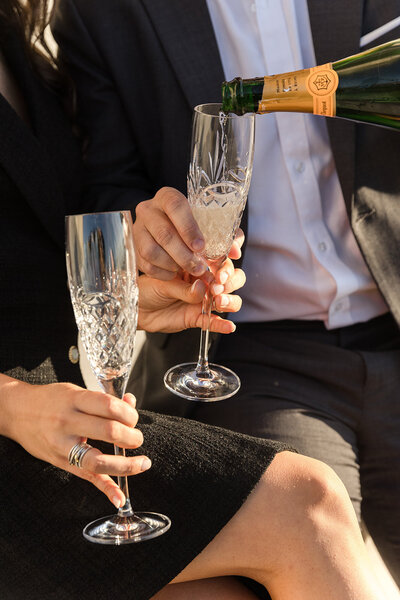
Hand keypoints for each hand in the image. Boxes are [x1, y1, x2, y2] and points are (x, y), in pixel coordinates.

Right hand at [0, 376, 148, 507]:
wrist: (18, 412)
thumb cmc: (52, 400)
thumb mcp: (76, 391)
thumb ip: (104, 399)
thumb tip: (130, 403)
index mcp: (74, 400)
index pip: (109, 406)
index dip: (129, 414)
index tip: (133, 418)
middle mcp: (68, 422)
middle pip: (109, 431)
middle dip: (132, 437)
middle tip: (137, 438)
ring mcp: (63, 445)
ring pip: (98, 460)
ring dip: (126, 465)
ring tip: (142, 463)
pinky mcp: (61, 462)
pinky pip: (87, 478)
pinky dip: (106, 489)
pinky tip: (120, 497)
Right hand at [133, 187, 243, 280]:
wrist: (167, 233)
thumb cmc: (192, 227)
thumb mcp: (209, 226)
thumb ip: (226, 235)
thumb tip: (234, 251)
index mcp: (167, 197)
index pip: (175, 206)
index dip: (188, 227)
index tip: (201, 246)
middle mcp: (148, 209)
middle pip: (164, 233)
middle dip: (184, 255)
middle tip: (200, 268)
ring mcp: (137, 228)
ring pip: (152, 250)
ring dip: (173, 265)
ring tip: (187, 271)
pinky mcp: (132, 248)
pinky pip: (145, 264)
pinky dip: (162, 273)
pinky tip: (174, 273)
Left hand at [137, 252, 245, 332]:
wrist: (137, 309)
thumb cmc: (147, 289)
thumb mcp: (164, 284)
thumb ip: (184, 288)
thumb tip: (202, 288)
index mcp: (196, 267)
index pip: (219, 263)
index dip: (225, 267)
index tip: (220, 274)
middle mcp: (203, 283)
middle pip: (229, 281)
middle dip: (229, 283)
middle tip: (217, 288)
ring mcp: (202, 300)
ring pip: (227, 300)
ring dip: (229, 301)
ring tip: (219, 303)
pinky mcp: (197, 317)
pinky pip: (213, 321)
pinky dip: (222, 324)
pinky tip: (229, 326)